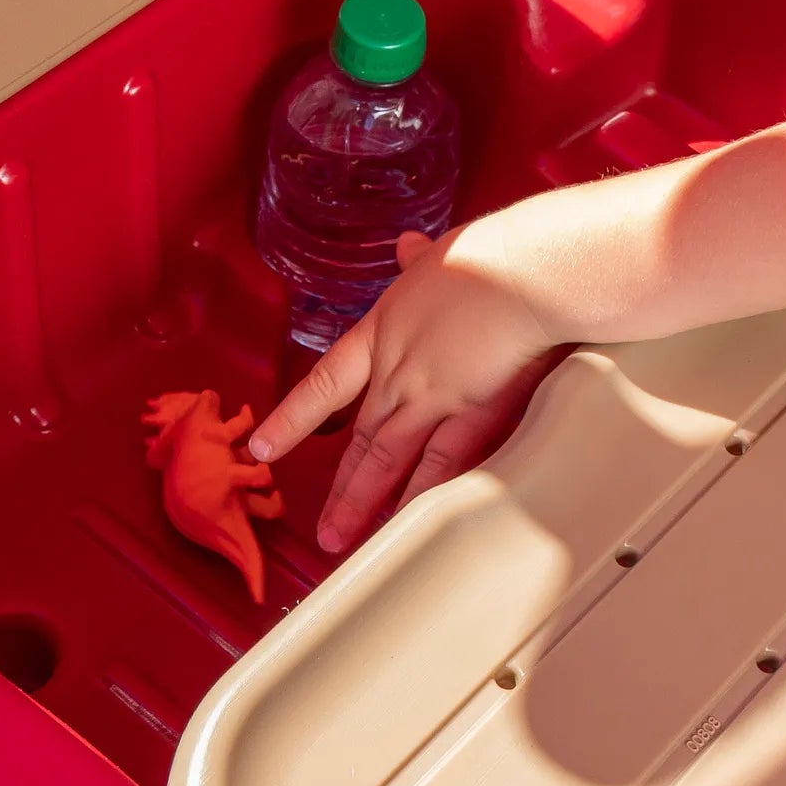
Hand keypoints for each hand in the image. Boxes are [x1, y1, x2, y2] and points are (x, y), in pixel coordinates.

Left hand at [251, 218, 560, 553]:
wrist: (523, 271)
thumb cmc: (488, 256)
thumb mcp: (440, 253)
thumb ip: (418, 261)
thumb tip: (406, 247)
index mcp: (383, 329)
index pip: (325, 382)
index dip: (292, 417)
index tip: (263, 445)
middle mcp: (397, 368)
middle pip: (361, 436)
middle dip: (341, 486)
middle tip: (323, 527)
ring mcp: (430, 394)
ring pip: (387, 458)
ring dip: (364, 501)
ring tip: (346, 538)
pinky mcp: (469, 411)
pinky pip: (439, 464)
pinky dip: (420, 495)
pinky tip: (408, 521)